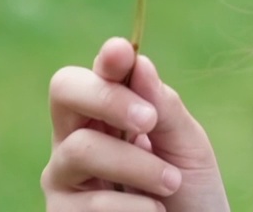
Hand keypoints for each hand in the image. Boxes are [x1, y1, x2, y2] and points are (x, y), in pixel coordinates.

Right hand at [42, 38, 230, 211]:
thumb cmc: (188, 189)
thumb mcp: (187, 145)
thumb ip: (163, 106)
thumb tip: (138, 63)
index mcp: (105, 113)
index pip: (93, 73)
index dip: (103, 61)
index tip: (122, 55)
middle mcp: (74, 138)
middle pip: (64, 91)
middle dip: (107, 99)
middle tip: (149, 120)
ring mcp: (63, 177)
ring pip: (81, 149)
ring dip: (136, 165)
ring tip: (171, 182)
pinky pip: (91, 202)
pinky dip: (133, 206)